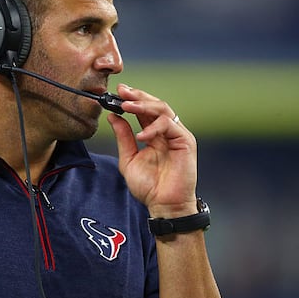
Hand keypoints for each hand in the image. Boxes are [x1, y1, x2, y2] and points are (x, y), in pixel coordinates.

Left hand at [107, 84, 197, 217]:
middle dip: (138, 96)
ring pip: (163, 109)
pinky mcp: (186, 142)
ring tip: (127, 107)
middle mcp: (168, 132)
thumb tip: (113, 117)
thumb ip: (123, 137)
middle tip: (122, 92)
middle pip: (155, 105)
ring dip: (144, 105)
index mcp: (155, 134)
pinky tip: (141, 135)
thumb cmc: (149, 187)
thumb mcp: (129, 159)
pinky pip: (170, 125)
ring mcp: (178, 135)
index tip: (118, 91)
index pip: (145, 110)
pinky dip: (154, 127)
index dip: (132, 99)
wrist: (163, 206)